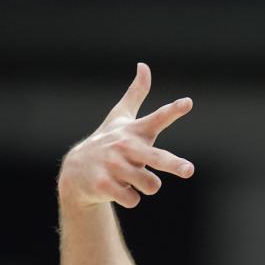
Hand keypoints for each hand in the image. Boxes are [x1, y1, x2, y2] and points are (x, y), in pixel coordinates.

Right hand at [58, 63, 194, 208]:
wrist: (76, 170)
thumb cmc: (107, 141)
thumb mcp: (121, 117)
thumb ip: (136, 94)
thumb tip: (143, 65)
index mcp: (133, 130)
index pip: (157, 118)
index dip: (172, 110)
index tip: (188, 102)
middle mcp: (124, 146)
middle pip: (155, 157)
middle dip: (173, 164)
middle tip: (188, 170)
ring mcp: (112, 166)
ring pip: (150, 184)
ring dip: (146, 186)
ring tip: (131, 178)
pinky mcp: (103, 185)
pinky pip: (133, 199)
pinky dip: (130, 198)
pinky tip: (117, 188)